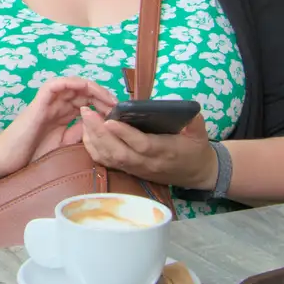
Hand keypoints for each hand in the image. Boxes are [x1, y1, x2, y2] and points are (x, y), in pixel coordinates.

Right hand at [0, 77, 115, 183]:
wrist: (9, 158)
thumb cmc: (32, 153)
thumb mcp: (64, 144)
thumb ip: (78, 133)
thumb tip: (97, 124)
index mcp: (63, 113)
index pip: (87, 101)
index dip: (103, 104)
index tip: (118, 114)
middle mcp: (57, 104)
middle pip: (84, 91)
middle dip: (103, 96)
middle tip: (118, 106)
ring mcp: (48, 100)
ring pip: (73, 84)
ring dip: (92, 88)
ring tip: (107, 99)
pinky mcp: (40, 100)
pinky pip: (56, 84)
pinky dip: (71, 82)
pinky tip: (85, 88)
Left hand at [78, 107, 218, 188]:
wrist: (196, 173)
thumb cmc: (196, 149)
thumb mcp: (199, 133)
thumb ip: (194, 121)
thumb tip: (187, 110)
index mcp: (166, 152)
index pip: (142, 145)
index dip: (125, 134)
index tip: (110, 120)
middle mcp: (147, 163)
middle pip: (119, 153)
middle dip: (100, 133)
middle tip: (87, 113)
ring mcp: (136, 169)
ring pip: (110, 158)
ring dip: (94, 140)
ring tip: (84, 118)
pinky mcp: (129, 170)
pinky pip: (108, 162)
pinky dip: (94, 148)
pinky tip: (86, 132)